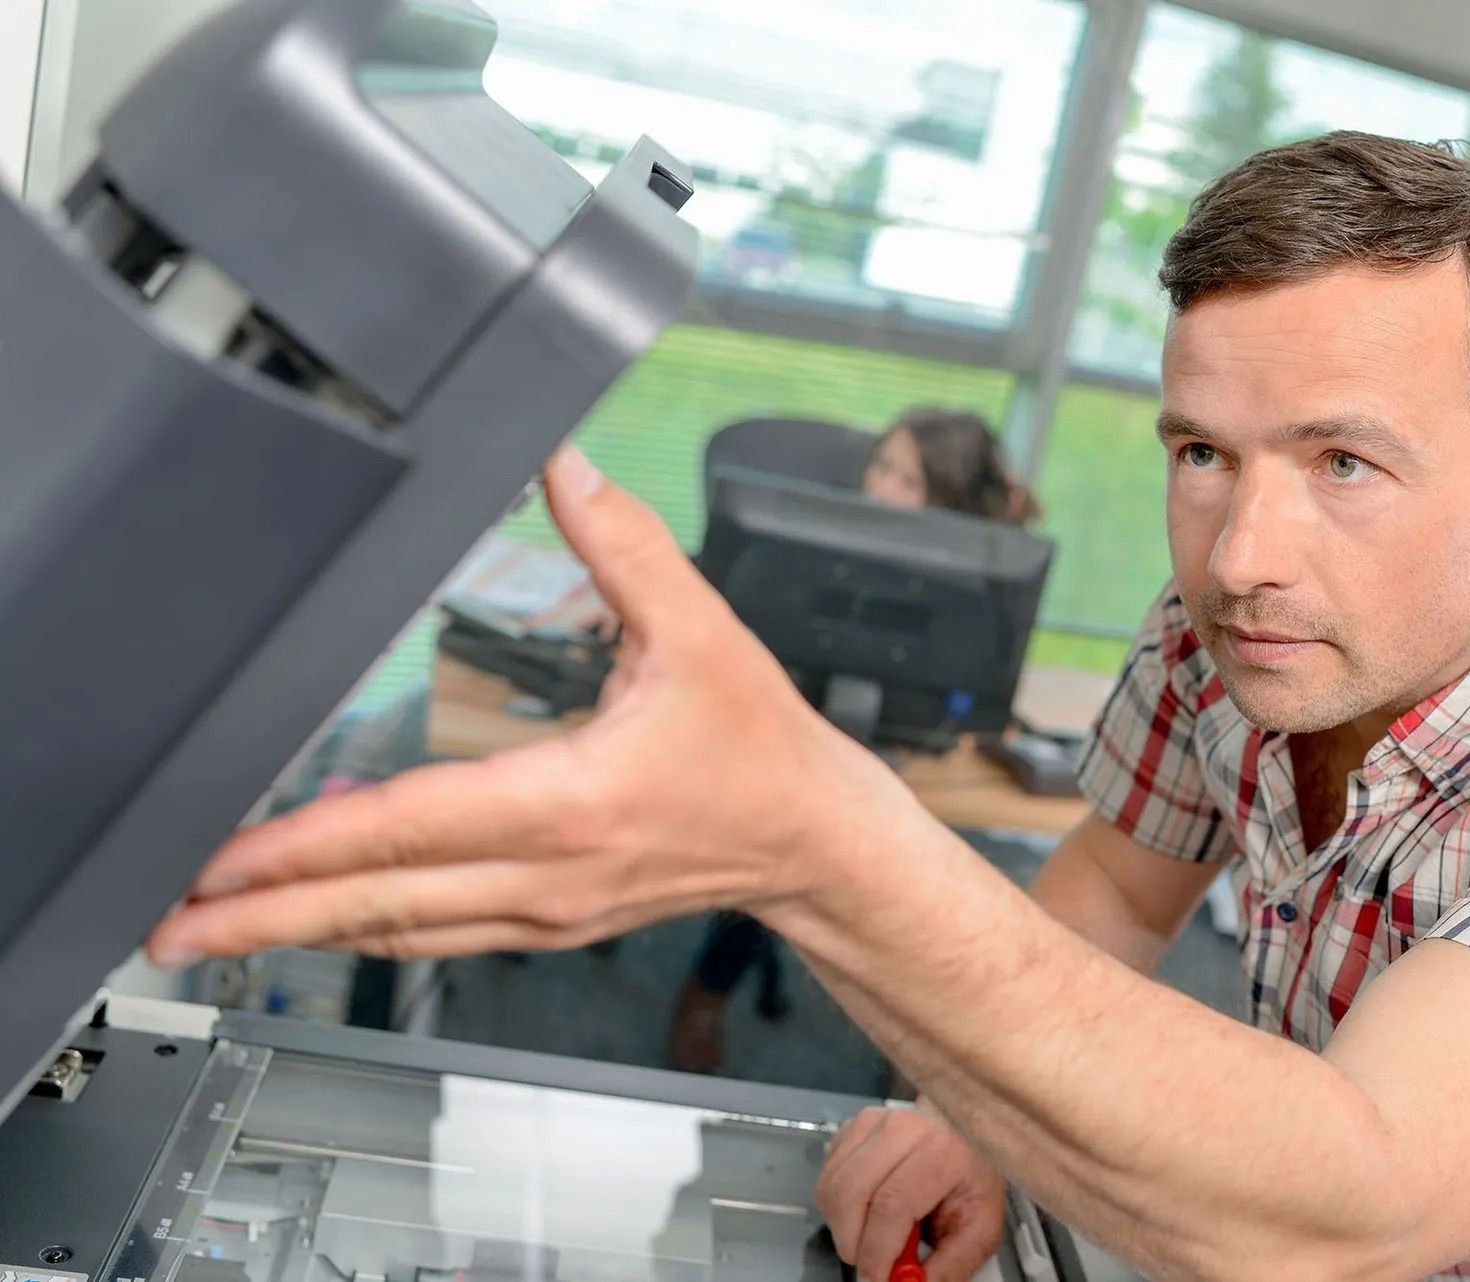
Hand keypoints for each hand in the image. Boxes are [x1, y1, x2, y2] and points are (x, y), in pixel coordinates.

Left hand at [146, 446, 901, 963]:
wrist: (813, 841)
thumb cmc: (762, 752)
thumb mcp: (704, 633)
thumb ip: (626, 546)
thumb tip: (565, 468)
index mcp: (575, 801)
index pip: (415, 825)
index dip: (309, 843)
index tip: (228, 854)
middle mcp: (548, 872)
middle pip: (379, 904)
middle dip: (264, 913)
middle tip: (171, 920)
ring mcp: (543, 912)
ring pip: (397, 933)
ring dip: (297, 933)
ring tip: (212, 932)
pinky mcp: (546, 924)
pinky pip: (433, 938)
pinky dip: (361, 930)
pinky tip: (315, 923)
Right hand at [816, 1105, 1005, 1281]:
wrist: (965, 1137)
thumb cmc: (971, 1179)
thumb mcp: (980, 1228)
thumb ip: (951, 1266)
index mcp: (940, 1151)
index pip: (891, 1205)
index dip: (876, 1251)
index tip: (877, 1279)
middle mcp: (903, 1128)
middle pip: (850, 1194)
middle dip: (852, 1243)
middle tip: (869, 1264)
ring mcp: (873, 1123)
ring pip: (832, 1187)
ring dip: (842, 1226)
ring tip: (871, 1236)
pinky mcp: (853, 1126)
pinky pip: (826, 1176)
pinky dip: (836, 1206)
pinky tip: (863, 1210)